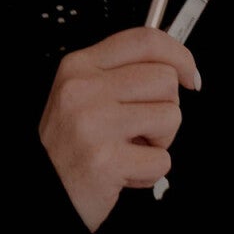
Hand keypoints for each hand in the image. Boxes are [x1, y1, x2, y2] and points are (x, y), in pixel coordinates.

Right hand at [39, 25, 201, 232]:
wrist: (43, 193)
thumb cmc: (68, 146)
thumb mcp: (82, 95)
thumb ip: (121, 75)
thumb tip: (176, 66)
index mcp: (80, 66)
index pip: (144, 40)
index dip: (179, 55)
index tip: (189, 74)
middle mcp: (84, 89)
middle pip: (165, 79)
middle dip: (165, 107)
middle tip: (140, 128)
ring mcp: (95, 123)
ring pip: (171, 116)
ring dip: (159, 141)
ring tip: (129, 150)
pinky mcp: (107, 160)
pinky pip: (162, 160)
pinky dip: (149, 173)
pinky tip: (123, 173)